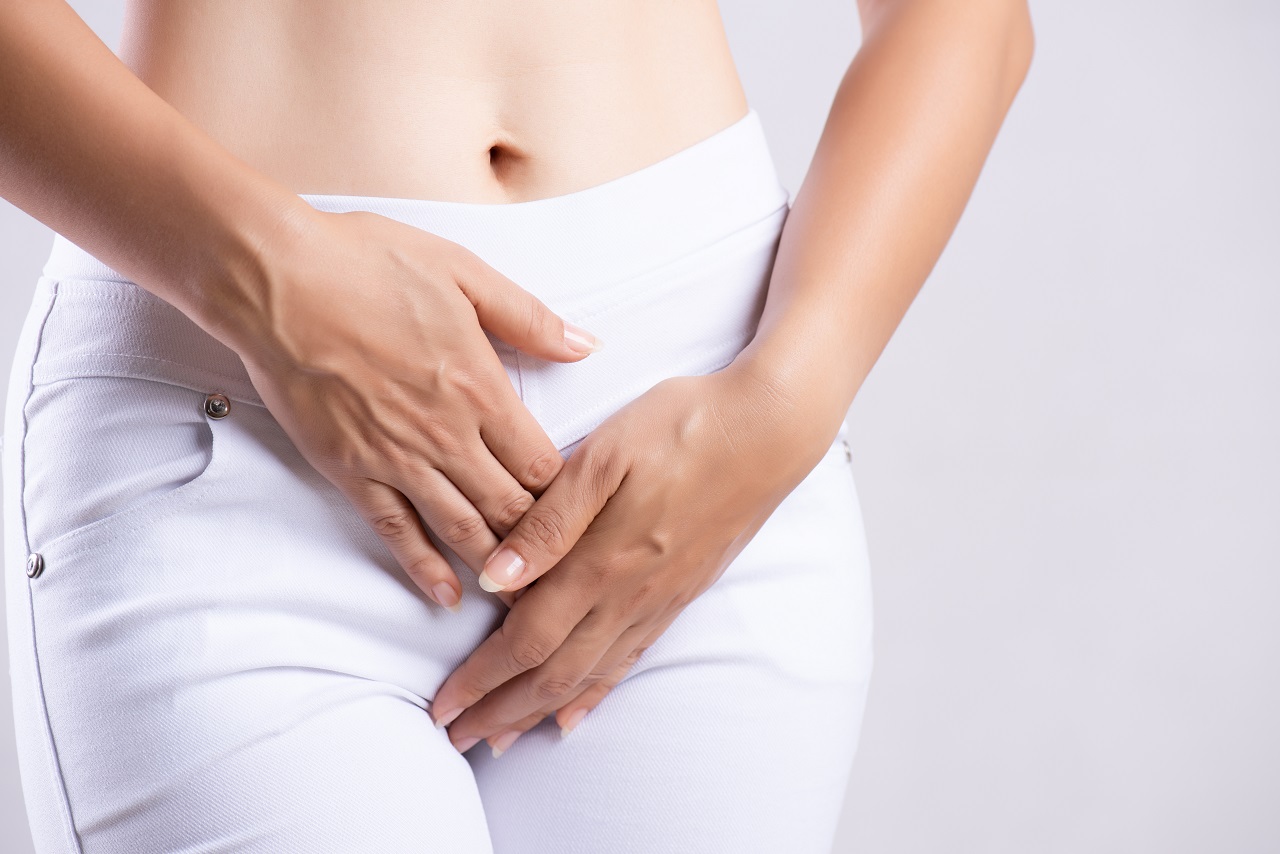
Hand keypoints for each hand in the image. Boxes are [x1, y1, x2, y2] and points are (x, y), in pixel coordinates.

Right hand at [234, 207, 601, 610]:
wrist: (276, 280)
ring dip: (496, 565)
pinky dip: (425, 568)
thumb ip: (529, 317)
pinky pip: (397, 532)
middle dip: (541, 541)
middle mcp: (447, 435)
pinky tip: (446, 594)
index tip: (581, 513)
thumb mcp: (464, 273)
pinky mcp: (352, 471)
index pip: (544, 466)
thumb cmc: (367, 264)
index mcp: (482, 388)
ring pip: (463, 529)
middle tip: (561, 567)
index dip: (568, 496)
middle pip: (511, 509)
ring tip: (520, 593)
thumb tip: (587, 345)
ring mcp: (398, 459)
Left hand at [430, 358, 839, 751]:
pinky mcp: (682, 594)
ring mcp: (659, 600)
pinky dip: (596, 693)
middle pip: (552, 673)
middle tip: (458, 736)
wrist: (769, 430)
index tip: (444, 706)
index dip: (481, 679)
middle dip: (500, 710)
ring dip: (539, 711)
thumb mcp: (605, 456)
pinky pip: (630, 660)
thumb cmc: (681, 427)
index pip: (526, 640)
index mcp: (601, 562)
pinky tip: (576, 711)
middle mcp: (629, 596)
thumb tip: (494, 578)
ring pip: (589, 676)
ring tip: (503, 737)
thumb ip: (549, 521)